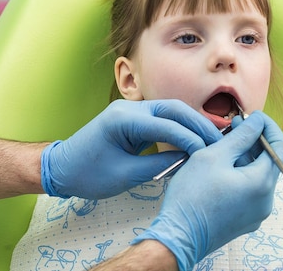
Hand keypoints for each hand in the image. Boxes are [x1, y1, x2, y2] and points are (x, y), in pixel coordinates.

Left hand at [40, 99, 221, 198]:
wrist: (62, 168)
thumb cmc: (88, 174)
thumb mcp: (125, 175)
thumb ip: (159, 165)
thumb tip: (189, 160)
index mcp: (123, 119)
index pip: (167, 125)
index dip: (191, 139)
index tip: (208, 153)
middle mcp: (130, 108)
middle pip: (174, 109)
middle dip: (199, 125)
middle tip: (220, 142)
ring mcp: (132, 110)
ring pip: (171, 111)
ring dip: (193, 124)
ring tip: (213, 141)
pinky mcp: (134, 118)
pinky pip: (163, 119)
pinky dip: (181, 128)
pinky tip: (195, 140)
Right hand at [132, 111, 282, 270]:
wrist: (178, 236)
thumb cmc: (192, 195)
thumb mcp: (214, 156)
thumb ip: (241, 136)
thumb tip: (258, 121)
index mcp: (261, 183)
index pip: (281, 147)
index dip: (269, 127)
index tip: (251, 117)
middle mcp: (266, 200)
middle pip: (269, 161)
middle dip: (254, 141)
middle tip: (232, 127)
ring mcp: (257, 212)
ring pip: (258, 176)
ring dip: (245, 158)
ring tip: (222, 147)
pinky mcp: (246, 220)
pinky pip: (250, 190)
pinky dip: (241, 175)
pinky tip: (220, 169)